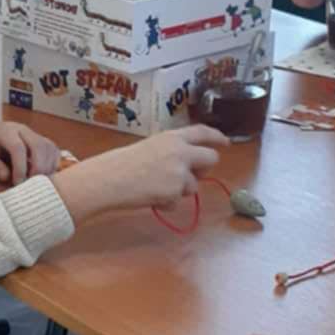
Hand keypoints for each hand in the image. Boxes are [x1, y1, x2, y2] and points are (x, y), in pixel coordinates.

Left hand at [0, 102, 60, 182]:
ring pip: (49, 147)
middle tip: (31, 184)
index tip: (17, 183)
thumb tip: (7, 177)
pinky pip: (53, 150)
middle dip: (38, 168)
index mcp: (5, 132)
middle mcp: (22, 130)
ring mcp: (33, 134)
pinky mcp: (39, 140)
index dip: (20, 167)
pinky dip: (53, 163)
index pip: (18, 147)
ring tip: (38, 182)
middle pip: (38, 145)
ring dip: (47, 167)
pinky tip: (46, 175)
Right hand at [52, 125, 227, 221]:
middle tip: (192, 175)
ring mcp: (180, 172)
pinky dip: (166, 203)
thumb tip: (187, 164)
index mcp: (172, 137)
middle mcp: (181, 151)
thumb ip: (171, 151)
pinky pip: (178, 202)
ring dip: (180, 190)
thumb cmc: (122, 163)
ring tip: (155, 188)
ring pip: (194, 185)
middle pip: (211, 158)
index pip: (202, 132)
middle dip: (205, 169)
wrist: (110, 179)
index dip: (216, 136)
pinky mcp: (175, 191)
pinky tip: (150, 197)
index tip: (225, 142)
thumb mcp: (149, 147)